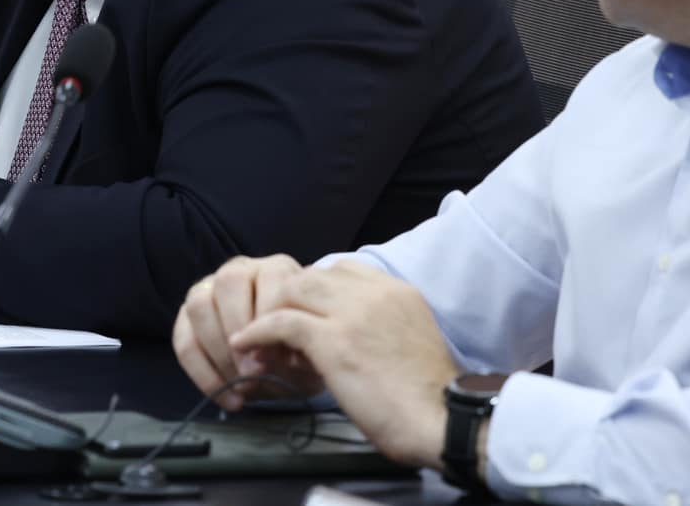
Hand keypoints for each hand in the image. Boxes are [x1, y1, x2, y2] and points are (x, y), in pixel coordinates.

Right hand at [172, 255, 321, 409]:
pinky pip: (183, 339)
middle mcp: (240, 271)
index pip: (270, 278)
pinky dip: (202, 373)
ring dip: (218, 350)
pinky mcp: (187, 318)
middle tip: (253, 371)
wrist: (288, 365)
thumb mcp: (312, 351)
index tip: (277, 353)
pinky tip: (226, 398)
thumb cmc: (303, 351)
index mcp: (277, 270)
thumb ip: (302, 350)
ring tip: (241, 385)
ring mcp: (208, 290)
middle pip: (228, 282)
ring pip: (199, 305)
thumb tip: (275, 358)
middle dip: (239, 329)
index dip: (270, 315)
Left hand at [226, 263, 460, 469]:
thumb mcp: (408, 342)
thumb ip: (378, 327)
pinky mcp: (334, 341)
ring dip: (268, 313)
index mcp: (397, 292)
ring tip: (255, 340)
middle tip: (273, 329)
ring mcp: (353, 313)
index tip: (305, 315)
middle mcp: (374, 293)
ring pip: (292, 291)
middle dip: (287, 300)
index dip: (315, 292)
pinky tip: (246, 346)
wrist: (444, 420)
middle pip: (312, 277)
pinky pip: (281, 323)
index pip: (341, 270)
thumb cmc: (429, 397)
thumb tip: (343, 336)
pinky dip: (257, 333)